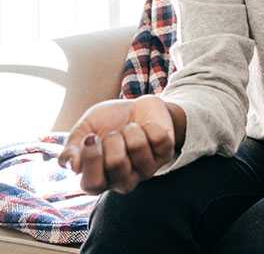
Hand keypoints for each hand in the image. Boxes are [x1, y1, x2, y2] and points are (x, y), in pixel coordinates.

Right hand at [58, 96, 175, 194]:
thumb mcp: (84, 129)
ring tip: (131, 129)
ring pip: (138, 147)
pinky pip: (158, 138)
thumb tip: (72, 166)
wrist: (137, 105)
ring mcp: (146, 170)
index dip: (91, 159)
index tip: (91, 137)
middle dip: (113, 138)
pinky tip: (147, 128)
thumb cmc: (107, 122)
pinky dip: (150, 125)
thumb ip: (72, 148)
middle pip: (116, 163)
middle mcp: (122, 181)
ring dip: (131, 130)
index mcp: (98, 180)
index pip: (92, 184)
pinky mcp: (165, 155)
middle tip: (114, 133)